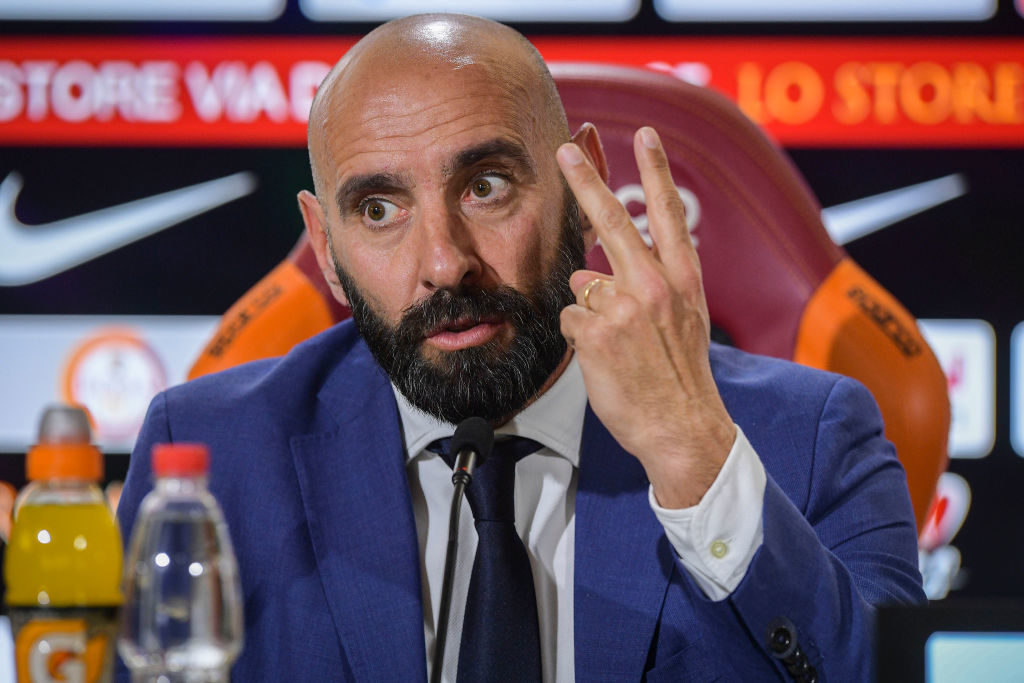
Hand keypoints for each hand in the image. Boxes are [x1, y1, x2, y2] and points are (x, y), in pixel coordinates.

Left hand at [557, 127, 735, 508]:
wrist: (683, 427)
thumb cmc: (681, 375)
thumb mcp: (682, 320)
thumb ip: (643, 288)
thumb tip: (587, 273)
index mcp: (683, 278)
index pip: (668, 213)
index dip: (656, 170)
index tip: (646, 135)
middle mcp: (656, 285)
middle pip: (613, 220)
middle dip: (585, 179)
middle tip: (564, 148)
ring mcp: (625, 308)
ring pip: (582, 286)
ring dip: (589, 312)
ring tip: (618, 347)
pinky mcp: (596, 334)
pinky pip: (569, 320)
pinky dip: (578, 338)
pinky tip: (603, 359)